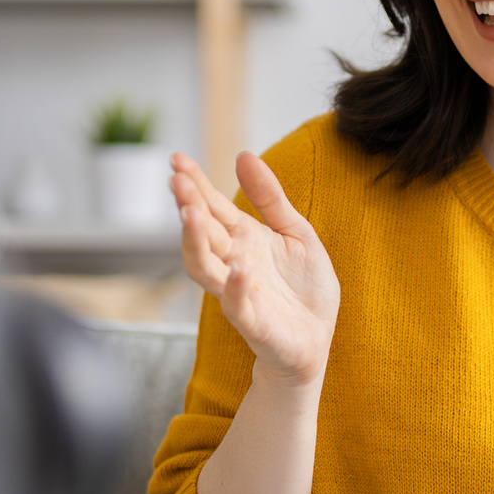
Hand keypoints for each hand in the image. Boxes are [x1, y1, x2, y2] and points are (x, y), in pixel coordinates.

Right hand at [172, 151, 339, 388]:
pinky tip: (239, 269)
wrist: (317, 338)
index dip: (195, 183)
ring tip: (190, 212)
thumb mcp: (295, 232)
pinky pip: (237, 306)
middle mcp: (233, 263)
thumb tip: (245, 155)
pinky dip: (235, 288)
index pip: (212, 207)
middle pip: (202, 232)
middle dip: (188, 206)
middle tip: (176, 180)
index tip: (177, 158)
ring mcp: (238, 293)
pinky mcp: (253, 322)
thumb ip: (271, 198)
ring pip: (204, 267)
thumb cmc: (303, 288)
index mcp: (243, 239)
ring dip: (195, 241)